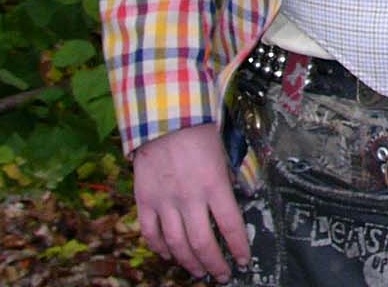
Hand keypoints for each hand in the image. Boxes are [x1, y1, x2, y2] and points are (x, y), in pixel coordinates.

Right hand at [131, 122, 249, 282]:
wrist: (163, 116)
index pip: (231, 226)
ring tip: (198, 271)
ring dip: (189, 262)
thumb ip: (228, 182)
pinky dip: (160, 248)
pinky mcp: (144, 200)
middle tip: (220, 275)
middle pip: (203, 243)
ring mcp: (165, 201)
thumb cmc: (198, 132)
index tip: (242, 261)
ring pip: (177, 244)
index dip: (238, 248)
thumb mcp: (223, 155)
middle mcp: (190, 197)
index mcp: (214, 185)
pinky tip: (169, 255)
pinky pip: (151, 233)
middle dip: (215, 264)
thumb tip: (241, 203)